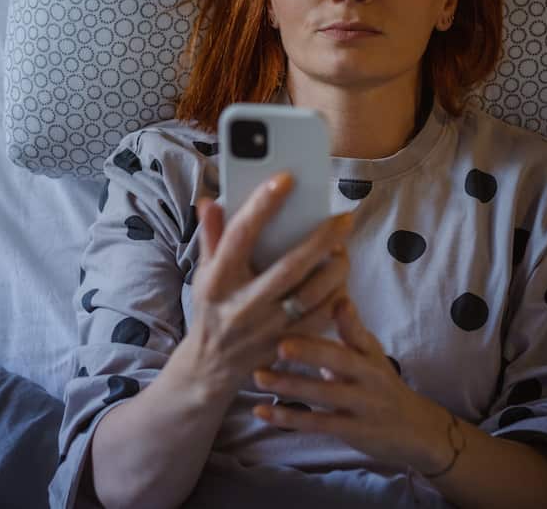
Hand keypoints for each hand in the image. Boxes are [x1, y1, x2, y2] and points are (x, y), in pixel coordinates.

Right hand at [180, 172, 353, 395]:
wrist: (210, 367)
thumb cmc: (211, 309)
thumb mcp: (203, 273)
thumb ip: (210, 237)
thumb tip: (209, 201)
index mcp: (219, 280)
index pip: (240, 235)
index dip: (262, 205)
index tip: (286, 179)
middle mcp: (243, 304)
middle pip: (290, 266)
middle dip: (321, 239)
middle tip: (343, 218)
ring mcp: (267, 328)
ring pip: (312, 295)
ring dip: (335, 269)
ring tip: (343, 249)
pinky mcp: (286, 345)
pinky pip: (321, 320)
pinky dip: (336, 298)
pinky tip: (341, 280)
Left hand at [249, 295, 453, 471]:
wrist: (415, 428)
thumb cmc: (380, 383)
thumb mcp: (370, 354)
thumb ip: (348, 331)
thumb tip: (329, 297)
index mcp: (369, 353)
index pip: (358, 332)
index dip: (348, 317)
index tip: (337, 301)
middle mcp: (368, 376)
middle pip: (339, 361)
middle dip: (310, 352)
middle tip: (280, 345)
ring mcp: (361, 405)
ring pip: (323, 394)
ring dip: (289, 385)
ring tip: (258, 376)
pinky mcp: (352, 431)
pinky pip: (316, 424)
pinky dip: (288, 418)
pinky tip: (262, 411)